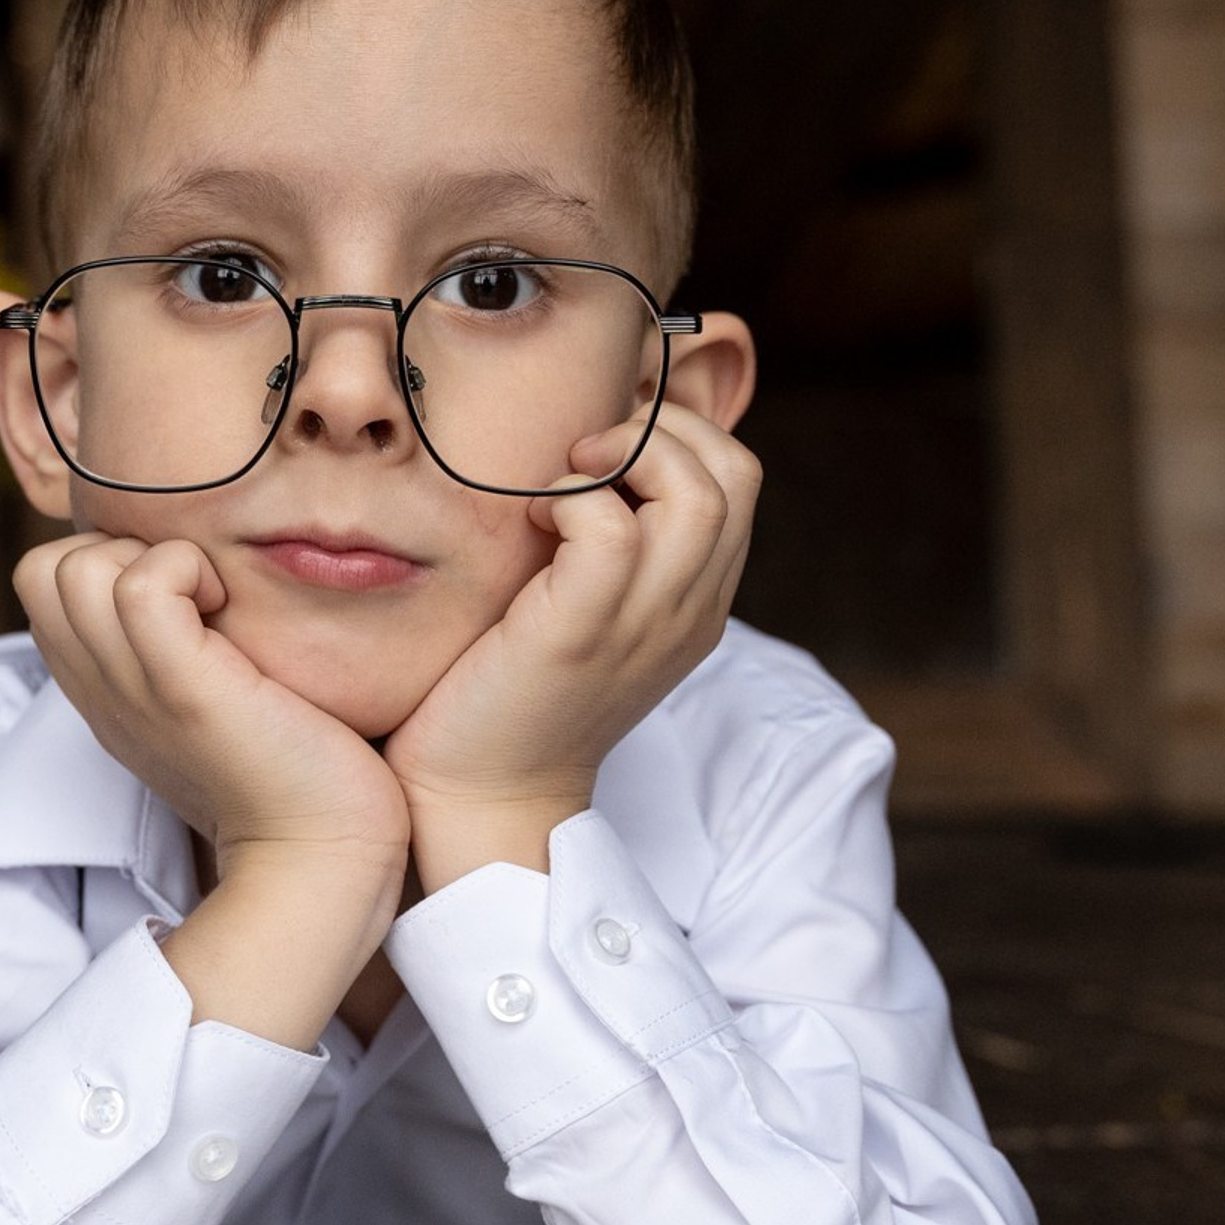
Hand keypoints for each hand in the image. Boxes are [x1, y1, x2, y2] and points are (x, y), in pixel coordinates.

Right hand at [15, 533, 409, 1048]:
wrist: (320, 857)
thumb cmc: (290, 774)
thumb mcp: (210, 701)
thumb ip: (179, 646)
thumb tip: (196, 575)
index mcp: (103, 694)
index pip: (43, 585)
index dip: (104, 563)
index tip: (181, 598)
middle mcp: (103, 692)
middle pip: (46, 569)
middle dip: (120, 552)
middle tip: (197, 597)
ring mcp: (134, 690)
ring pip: (77, 567)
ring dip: (155, 558)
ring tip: (214, 603)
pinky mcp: (183, 688)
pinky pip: (142, 585)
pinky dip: (187, 568)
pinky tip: (230, 608)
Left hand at [384, 404, 759, 890]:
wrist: (483, 796)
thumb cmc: (515, 694)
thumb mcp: (590, 615)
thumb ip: (614, 550)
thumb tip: (587, 458)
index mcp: (697, 605)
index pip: (741, 480)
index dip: (682, 435)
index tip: (608, 451)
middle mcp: (687, 612)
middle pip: (736, 473)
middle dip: (664, 429)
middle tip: (590, 454)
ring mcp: (642, 624)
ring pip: (695, 493)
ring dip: (624, 455)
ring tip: (566, 480)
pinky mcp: (581, 633)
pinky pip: (610, 528)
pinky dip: (571, 500)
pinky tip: (532, 522)